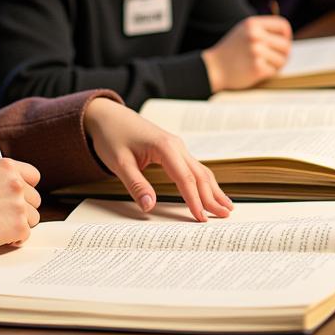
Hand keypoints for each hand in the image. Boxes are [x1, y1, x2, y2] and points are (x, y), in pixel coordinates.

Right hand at [0, 158, 41, 249]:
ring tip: (0, 224)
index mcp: (7, 167)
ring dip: (20, 222)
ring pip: (33, 217)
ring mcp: (19, 205)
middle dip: (23, 207)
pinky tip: (0, 234)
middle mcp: (16, 183)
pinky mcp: (19, 226)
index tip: (21, 194)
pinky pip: (26, 234)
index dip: (27, 186)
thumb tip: (7, 184)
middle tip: (5, 213)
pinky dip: (15, 238)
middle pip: (35, 199)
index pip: (33, 175)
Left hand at [83, 97, 232, 221]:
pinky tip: (211, 191)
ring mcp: (176, 146)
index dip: (194, 200)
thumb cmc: (112, 136)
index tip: (201, 218)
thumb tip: (149, 207)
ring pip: (200, 170)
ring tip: (227, 207)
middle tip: (225, 216)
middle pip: (199, 175)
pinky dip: (204, 182)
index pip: (185, 178)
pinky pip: (193, 167)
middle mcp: (176, 145)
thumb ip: (136, 184)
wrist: (108, 115)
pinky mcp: (173, 149)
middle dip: (212, 197)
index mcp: (165, 147)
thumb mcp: (119, 162)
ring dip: (213, 189)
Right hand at [202, 15, 292, 91]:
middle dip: (283, 54)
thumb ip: (262, 29)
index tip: (281, 43)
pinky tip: (257, 71)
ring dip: (276, 65)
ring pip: (283, 60)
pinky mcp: (257, 68)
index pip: (283, 26)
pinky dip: (269, 73)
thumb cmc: (230, 51)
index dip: (286, 35)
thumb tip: (287, 36)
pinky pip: (274, 71)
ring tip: (263, 65)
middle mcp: (255, 36)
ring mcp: (256, 52)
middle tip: (274, 59)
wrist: (212, 68)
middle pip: (286, 44)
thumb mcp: (243, 31)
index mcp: (252, 24)